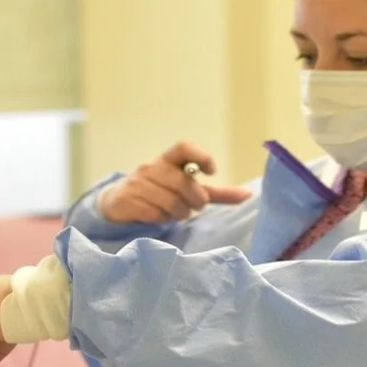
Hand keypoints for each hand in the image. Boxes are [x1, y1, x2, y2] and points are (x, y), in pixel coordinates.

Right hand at [99, 141, 252, 223]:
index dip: (200, 156)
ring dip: (179, 212)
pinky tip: (160, 217)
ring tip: (177, 213)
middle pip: (181, 181)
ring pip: (169, 200)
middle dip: (194, 198)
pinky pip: (154, 213)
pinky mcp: (127, 200)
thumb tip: (248, 195)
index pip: (183, 148)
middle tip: (196, 206)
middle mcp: (152, 167)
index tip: (212, 172)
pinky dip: (162, 219)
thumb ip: (216, 193)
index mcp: (168, 160)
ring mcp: (137, 183)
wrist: (117, 203)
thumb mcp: (187, 190)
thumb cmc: (159, 193)